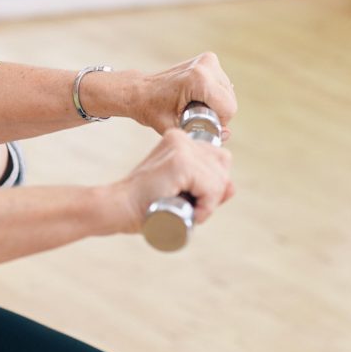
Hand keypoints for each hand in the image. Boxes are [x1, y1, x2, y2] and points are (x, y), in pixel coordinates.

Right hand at [112, 129, 233, 233]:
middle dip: (214, 192)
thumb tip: (231, 187)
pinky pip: (211, 188)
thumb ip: (207, 188)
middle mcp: (181, 139)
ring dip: (210, 203)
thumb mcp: (182, 193)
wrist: (119, 208)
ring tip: (189, 211)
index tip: (193, 199)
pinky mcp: (180, 163)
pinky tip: (192, 213)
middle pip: (223, 165)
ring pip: (220, 178)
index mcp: (180, 140)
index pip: (218, 159)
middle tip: (192, 207)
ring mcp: (181, 149)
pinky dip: (206, 206)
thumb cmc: (146, 204)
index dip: (213, 184)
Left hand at [132, 53, 235, 135]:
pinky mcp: (208, 59)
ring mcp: (207, 59)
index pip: (228, 108)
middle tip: (196, 117)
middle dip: (218, 113)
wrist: (140, 90)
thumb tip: (226, 133)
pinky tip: (198, 98)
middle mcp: (206, 65)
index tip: (201, 125)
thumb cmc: (153, 110)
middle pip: (229, 100)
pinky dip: (215, 95)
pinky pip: (222, 84)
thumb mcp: (174, 128)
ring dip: (217, 104)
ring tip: (195, 107)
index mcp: (199, 79)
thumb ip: (201, 134)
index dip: (219, 122)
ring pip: (228, 92)